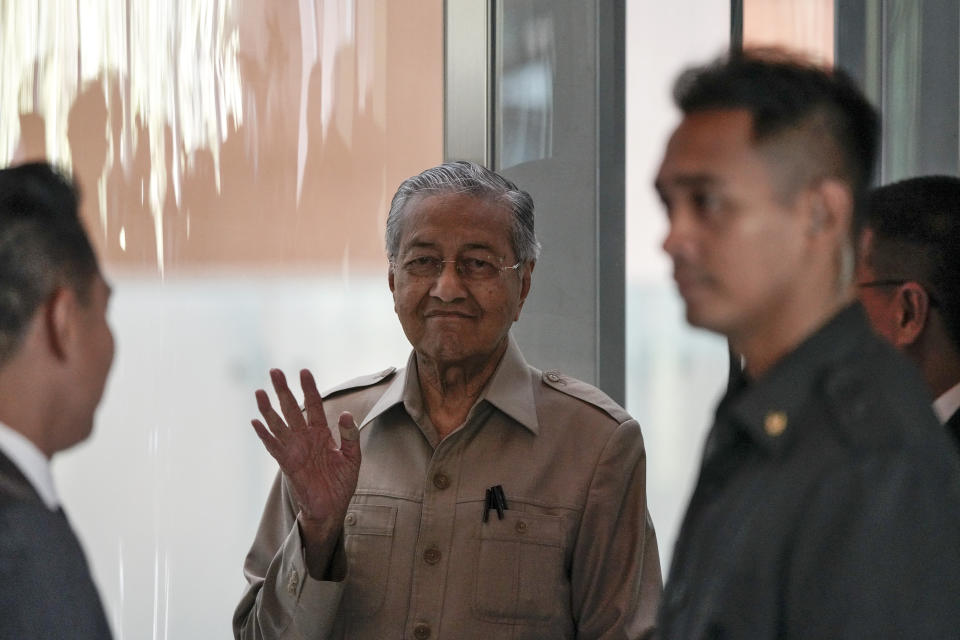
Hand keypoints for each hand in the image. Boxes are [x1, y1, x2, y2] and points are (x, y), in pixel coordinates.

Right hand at [251, 369, 360, 529]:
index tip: (304, 371)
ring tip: (260, 392)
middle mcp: (305, 438)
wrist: (332, 508)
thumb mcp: (352, 456)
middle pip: (291, 409)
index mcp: (322, 433)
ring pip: (279, 425)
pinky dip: (264, 435)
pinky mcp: (287, 464)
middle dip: (283, 391)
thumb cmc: (342, 482)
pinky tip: (255, 422)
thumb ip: (350, 435)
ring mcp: (295, 450)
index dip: (309, 389)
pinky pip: (274, 447)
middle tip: (275, 371)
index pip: (313, 405)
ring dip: (268, 409)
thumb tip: (345, 413)